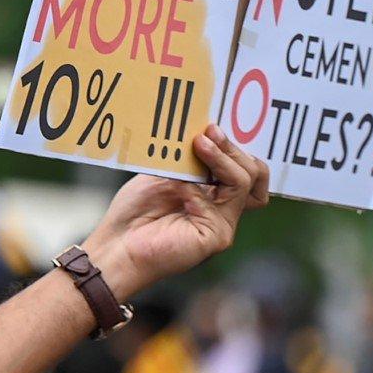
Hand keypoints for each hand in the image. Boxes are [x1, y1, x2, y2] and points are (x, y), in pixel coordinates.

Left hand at [81, 125, 269, 299]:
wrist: (117, 245)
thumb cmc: (134, 214)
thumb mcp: (161, 174)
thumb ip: (184, 159)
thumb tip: (202, 132)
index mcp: (212, 194)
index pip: (245, 168)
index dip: (233, 147)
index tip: (210, 127)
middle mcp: (223, 209)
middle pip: (254, 174)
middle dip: (233, 148)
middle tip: (210, 131)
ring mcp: (223, 223)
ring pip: (246, 182)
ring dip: (224, 158)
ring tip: (200, 143)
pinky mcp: (216, 235)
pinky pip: (225, 201)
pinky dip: (205, 183)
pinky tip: (181, 181)